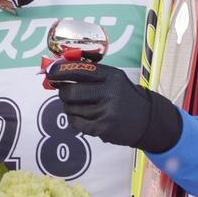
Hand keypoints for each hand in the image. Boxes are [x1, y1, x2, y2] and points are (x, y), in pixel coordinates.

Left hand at [48, 60, 181, 152]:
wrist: (147, 120)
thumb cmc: (123, 95)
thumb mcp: (113, 77)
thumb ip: (89, 71)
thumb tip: (58, 68)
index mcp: (110, 76)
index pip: (78, 70)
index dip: (59, 71)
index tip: (50, 74)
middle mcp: (109, 93)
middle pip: (70, 92)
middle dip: (62, 92)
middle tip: (65, 93)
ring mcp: (107, 112)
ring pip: (71, 108)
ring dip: (70, 107)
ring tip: (80, 106)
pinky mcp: (103, 129)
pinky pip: (75, 123)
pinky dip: (74, 120)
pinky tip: (83, 117)